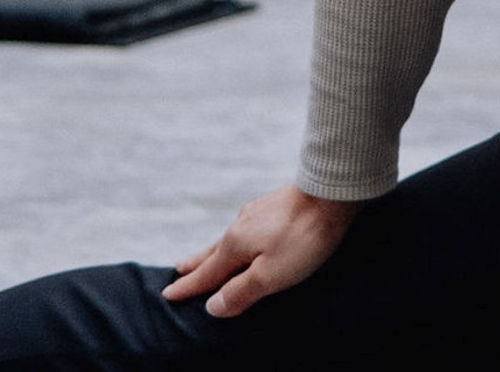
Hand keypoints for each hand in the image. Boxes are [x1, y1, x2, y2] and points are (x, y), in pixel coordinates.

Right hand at [162, 185, 360, 318]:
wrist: (331, 191)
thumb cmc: (303, 237)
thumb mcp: (271, 275)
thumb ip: (240, 291)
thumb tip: (211, 306)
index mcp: (235, 245)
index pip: (207, 274)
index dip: (189, 288)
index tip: (168, 294)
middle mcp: (240, 225)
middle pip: (213, 252)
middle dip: (196, 265)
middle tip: (178, 271)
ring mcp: (257, 212)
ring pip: (230, 238)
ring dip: (215, 250)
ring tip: (206, 255)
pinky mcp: (275, 205)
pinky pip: (247, 228)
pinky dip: (238, 239)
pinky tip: (246, 235)